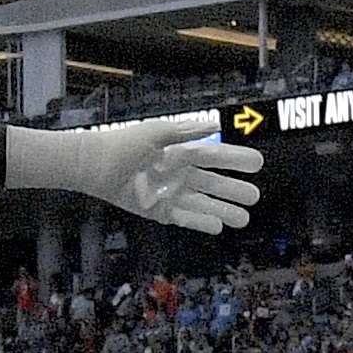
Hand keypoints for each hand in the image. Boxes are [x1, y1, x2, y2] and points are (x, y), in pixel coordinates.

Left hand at [4, 107, 263, 232]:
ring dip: (223, 211)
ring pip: (203, 204)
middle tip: (255, 197)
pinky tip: (219, 227)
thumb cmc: (124, 144)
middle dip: (234, 190)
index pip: (216, 156)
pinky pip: (185, 218)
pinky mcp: (159, 211)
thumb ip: (185, 131)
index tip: (258, 164)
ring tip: (244, 218)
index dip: (236, 160)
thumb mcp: (155, 132)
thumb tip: (214, 126)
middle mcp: (180, 174)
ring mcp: (171, 194)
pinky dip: (200, 222)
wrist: (95, 166)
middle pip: (214, 184)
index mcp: (182, 152)